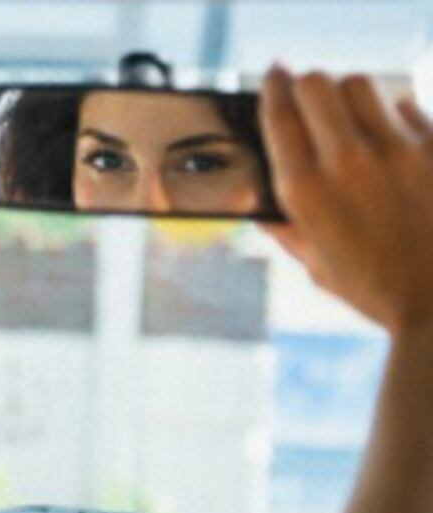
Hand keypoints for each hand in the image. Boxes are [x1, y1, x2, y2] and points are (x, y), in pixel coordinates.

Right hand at [258, 66, 432, 333]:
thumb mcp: (315, 263)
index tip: (273, 75)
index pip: (278, 112)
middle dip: (306, 85)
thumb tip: (255, 204)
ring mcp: (398, 150)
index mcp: (305, 191)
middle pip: (317, 83)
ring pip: (361, 84)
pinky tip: (390, 134)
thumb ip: (284, 227)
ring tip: (349, 114)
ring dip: (347, 94)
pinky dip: (393, 113)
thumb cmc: (374, 287)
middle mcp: (347, 161)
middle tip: (307, 95)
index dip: (272, 86)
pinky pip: (407, 105)